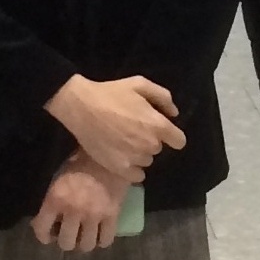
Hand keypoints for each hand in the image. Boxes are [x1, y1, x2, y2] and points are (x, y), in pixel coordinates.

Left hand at [31, 153, 128, 250]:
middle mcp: (73, 210)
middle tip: (71, 234)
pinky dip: (102, 241)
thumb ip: (52, 201)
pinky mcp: (112, 215)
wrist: (109, 152)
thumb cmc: (80, 163)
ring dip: (84, 243)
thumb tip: (43, 221)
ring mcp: (94, 214)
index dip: (44, 237)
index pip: (42, 230)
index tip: (50, 236)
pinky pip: (106, 240)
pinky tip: (100, 235)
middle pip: (66, 243)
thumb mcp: (59, 179)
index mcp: (55, 199)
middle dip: (67, 241)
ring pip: (86, 246)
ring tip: (86, 236)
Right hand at [45, 74, 184, 178]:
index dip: (172, 135)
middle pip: (159, 149)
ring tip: (123, 142)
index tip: (162, 131)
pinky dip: (132, 168)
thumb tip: (174, 114)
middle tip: (133, 130)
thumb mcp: (140, 84)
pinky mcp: (120, 168)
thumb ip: (162, 97)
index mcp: (158, 125)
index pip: (179, 141)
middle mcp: (150, 144)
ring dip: (140, 153)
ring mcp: (135, 158)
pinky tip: (122, 156)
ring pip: (147, 160)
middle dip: (150, 140)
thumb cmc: (111, 93)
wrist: (81, 107)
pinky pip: (137, 175)